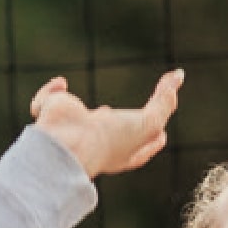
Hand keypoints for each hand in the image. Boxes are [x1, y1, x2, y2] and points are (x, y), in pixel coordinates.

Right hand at [30, 69, 182, 180]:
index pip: (141, 146)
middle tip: (114, 117)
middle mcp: (96, 141)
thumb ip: (165, 101)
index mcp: (121, 151)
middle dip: (112, 127)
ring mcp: (73, 127)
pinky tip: (61, 85)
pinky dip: (50, 92)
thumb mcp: (149, 122)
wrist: (70, 143)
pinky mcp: (53, 112)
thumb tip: (178, 76)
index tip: (162, 135)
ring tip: (71, 99)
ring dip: (73, 109)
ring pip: (74, 117)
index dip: (152, 140)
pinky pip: (49, 99)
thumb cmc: (110, 140)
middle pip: (107, 134)